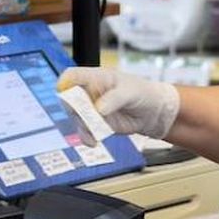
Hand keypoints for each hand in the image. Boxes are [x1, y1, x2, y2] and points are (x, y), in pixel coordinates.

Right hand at [57, 67, 179, 139]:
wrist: (154, 113)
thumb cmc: (143, 93)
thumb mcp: (131, 92)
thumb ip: (114, 98)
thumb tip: (98, 108)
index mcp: (97, 77)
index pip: (72, 76)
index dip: (65, 83)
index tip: (64, 93)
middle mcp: (91, 93)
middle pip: (70, 99)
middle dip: (75, 110)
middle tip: (87, 116)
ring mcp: (93, 109)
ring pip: (76, 118)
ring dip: (82, 126)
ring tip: (95, 131)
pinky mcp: (97, 124)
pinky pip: (85, 131)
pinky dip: (87, 137)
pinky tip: (93, 141)